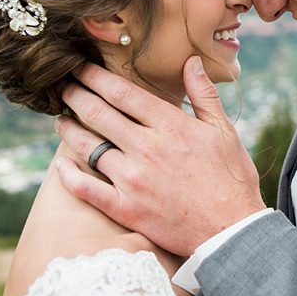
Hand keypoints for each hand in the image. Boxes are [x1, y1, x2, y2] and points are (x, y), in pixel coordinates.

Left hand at [54, 58, 266, 259]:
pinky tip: (61, 165)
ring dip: (67, 129)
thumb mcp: (225, 133)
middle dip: (74, 94)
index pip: (119, 91)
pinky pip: (85, 188)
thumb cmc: (233, 182)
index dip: (93, 75)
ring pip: (85, 146)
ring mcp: (133, 180)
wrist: (235, 234)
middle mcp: (146, 148)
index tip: (79, 67)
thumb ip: (204, 95)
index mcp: (170, 126)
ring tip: (61, 121)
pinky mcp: (127, 209)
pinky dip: (68, 175)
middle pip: (96, 112)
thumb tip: (190, 61)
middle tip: (61, 86)